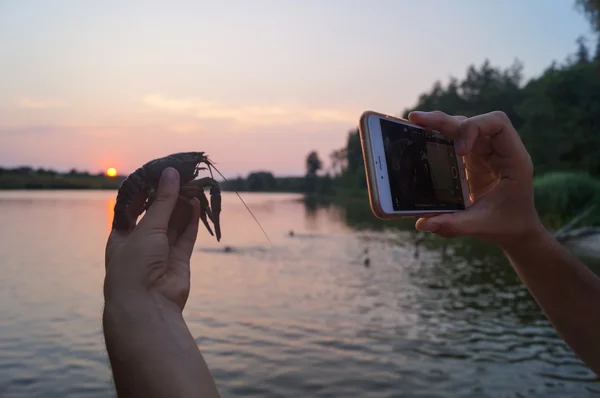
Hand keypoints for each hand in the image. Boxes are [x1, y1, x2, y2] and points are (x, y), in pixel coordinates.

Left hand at [104, 167, 199, 310]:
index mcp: (122, 235)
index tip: (158, 171)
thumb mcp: (147, 228)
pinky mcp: (179, 260)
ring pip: (174, 224)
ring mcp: (161, 252)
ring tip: (193, 185)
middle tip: (181, 175)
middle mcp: (141, 243)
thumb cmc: (135, 265)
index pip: (133, 206)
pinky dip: (191, 220)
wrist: (147, 305)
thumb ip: (163, 201)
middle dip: (168, 196)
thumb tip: (171, 174)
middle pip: (156, 213)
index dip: (145, 189)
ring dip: (182, 206)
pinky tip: (197, 203)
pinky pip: (186, 236)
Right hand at [408, 110, 544, 247]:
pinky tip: (420, 138)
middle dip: (444, 121)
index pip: (497, 124)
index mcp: (512, 159)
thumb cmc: (507, 224)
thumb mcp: (482, 225)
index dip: (475, 129)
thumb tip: (422, 224)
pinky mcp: (472, 160)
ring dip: (439, 125)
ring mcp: (484, 153)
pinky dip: (438, 137)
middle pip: (473, 121)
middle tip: (416, 120)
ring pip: (462, 127)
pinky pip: (455, 140)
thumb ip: (454, 224)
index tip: (459, 152)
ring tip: (414, 124)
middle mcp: (498, 150)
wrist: (517, 229)